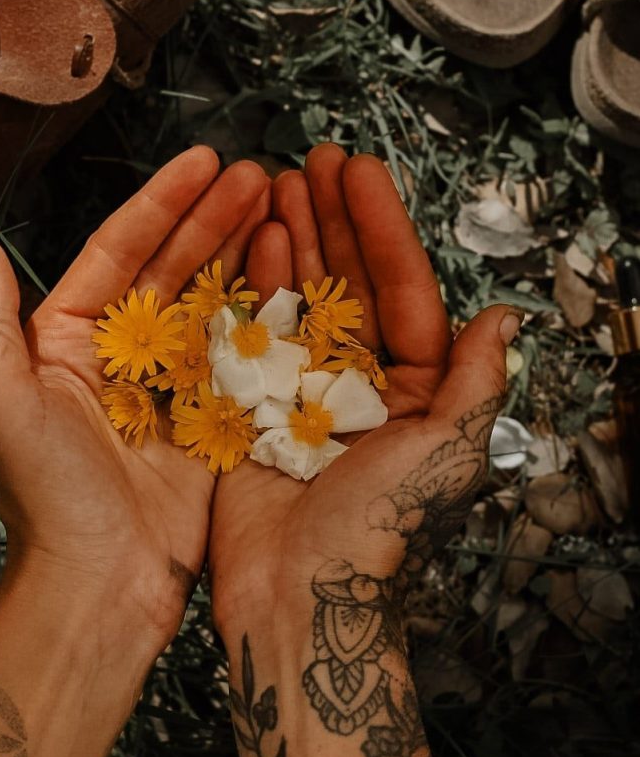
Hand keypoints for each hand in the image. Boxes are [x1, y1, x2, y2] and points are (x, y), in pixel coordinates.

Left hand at [0, 146, 268, 642]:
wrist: (102, 579)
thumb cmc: (47, 492)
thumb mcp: (3, 401)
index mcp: (69, 339)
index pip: (119, 251)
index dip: (160, 202)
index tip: (202, 159)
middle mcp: (123, 352)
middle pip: (172, 265)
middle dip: (212, 216)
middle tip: (257, 173)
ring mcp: (172, 380)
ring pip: (210, 297)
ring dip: (241, 248)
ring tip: (279, 203)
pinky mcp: (212, 412)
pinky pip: (238, 348)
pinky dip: (262, 308)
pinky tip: (288, 269)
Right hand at [209, 144, 519, 756]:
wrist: (298, 597)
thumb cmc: (377, 530)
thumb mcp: (446, 453)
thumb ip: (475, 382)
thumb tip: (505, 317)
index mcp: (415, 387)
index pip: (401, 287)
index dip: (381, 226)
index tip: (357, 169)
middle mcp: (361, 378)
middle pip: (348, 279)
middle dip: (332, 217)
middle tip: (312, 159)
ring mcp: (306, 386)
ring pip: (300, 295)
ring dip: (291, 237)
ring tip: (274, 182)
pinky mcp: (257, 401)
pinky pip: (256, 330)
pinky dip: (252, 285)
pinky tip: (249, 242)